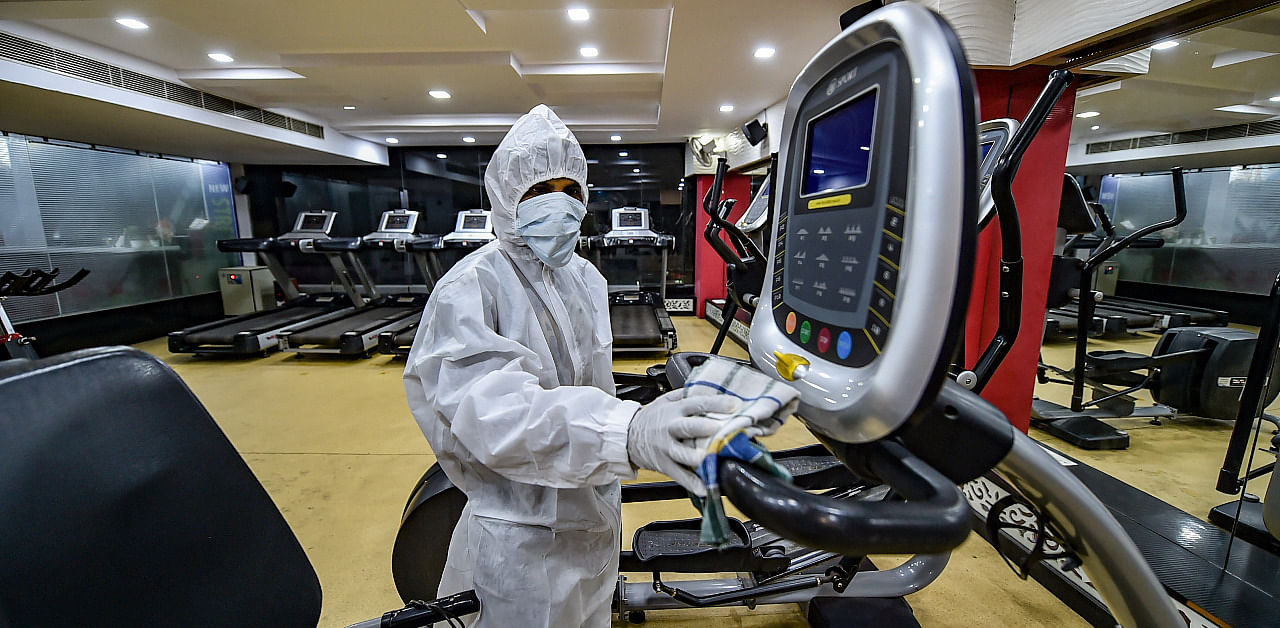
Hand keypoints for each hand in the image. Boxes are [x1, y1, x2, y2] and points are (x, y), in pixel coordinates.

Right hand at [626, 389, 740, 495]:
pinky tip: (704, 488)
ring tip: (706, 459)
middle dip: (702, 428)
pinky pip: (679, 475)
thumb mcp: (666, 400)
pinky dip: (691, 483)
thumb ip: (687, 395)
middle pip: (686, 427)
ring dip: (693, 456)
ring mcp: (666, 448)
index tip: (735, 404)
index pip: (697, 403)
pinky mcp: (664, 465)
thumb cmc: (652, 417)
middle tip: (717, 429)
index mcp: (674, 410)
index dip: (716, 403)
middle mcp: (670, 428)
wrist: (627, 436)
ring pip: (681, 453)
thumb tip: (713, 389)